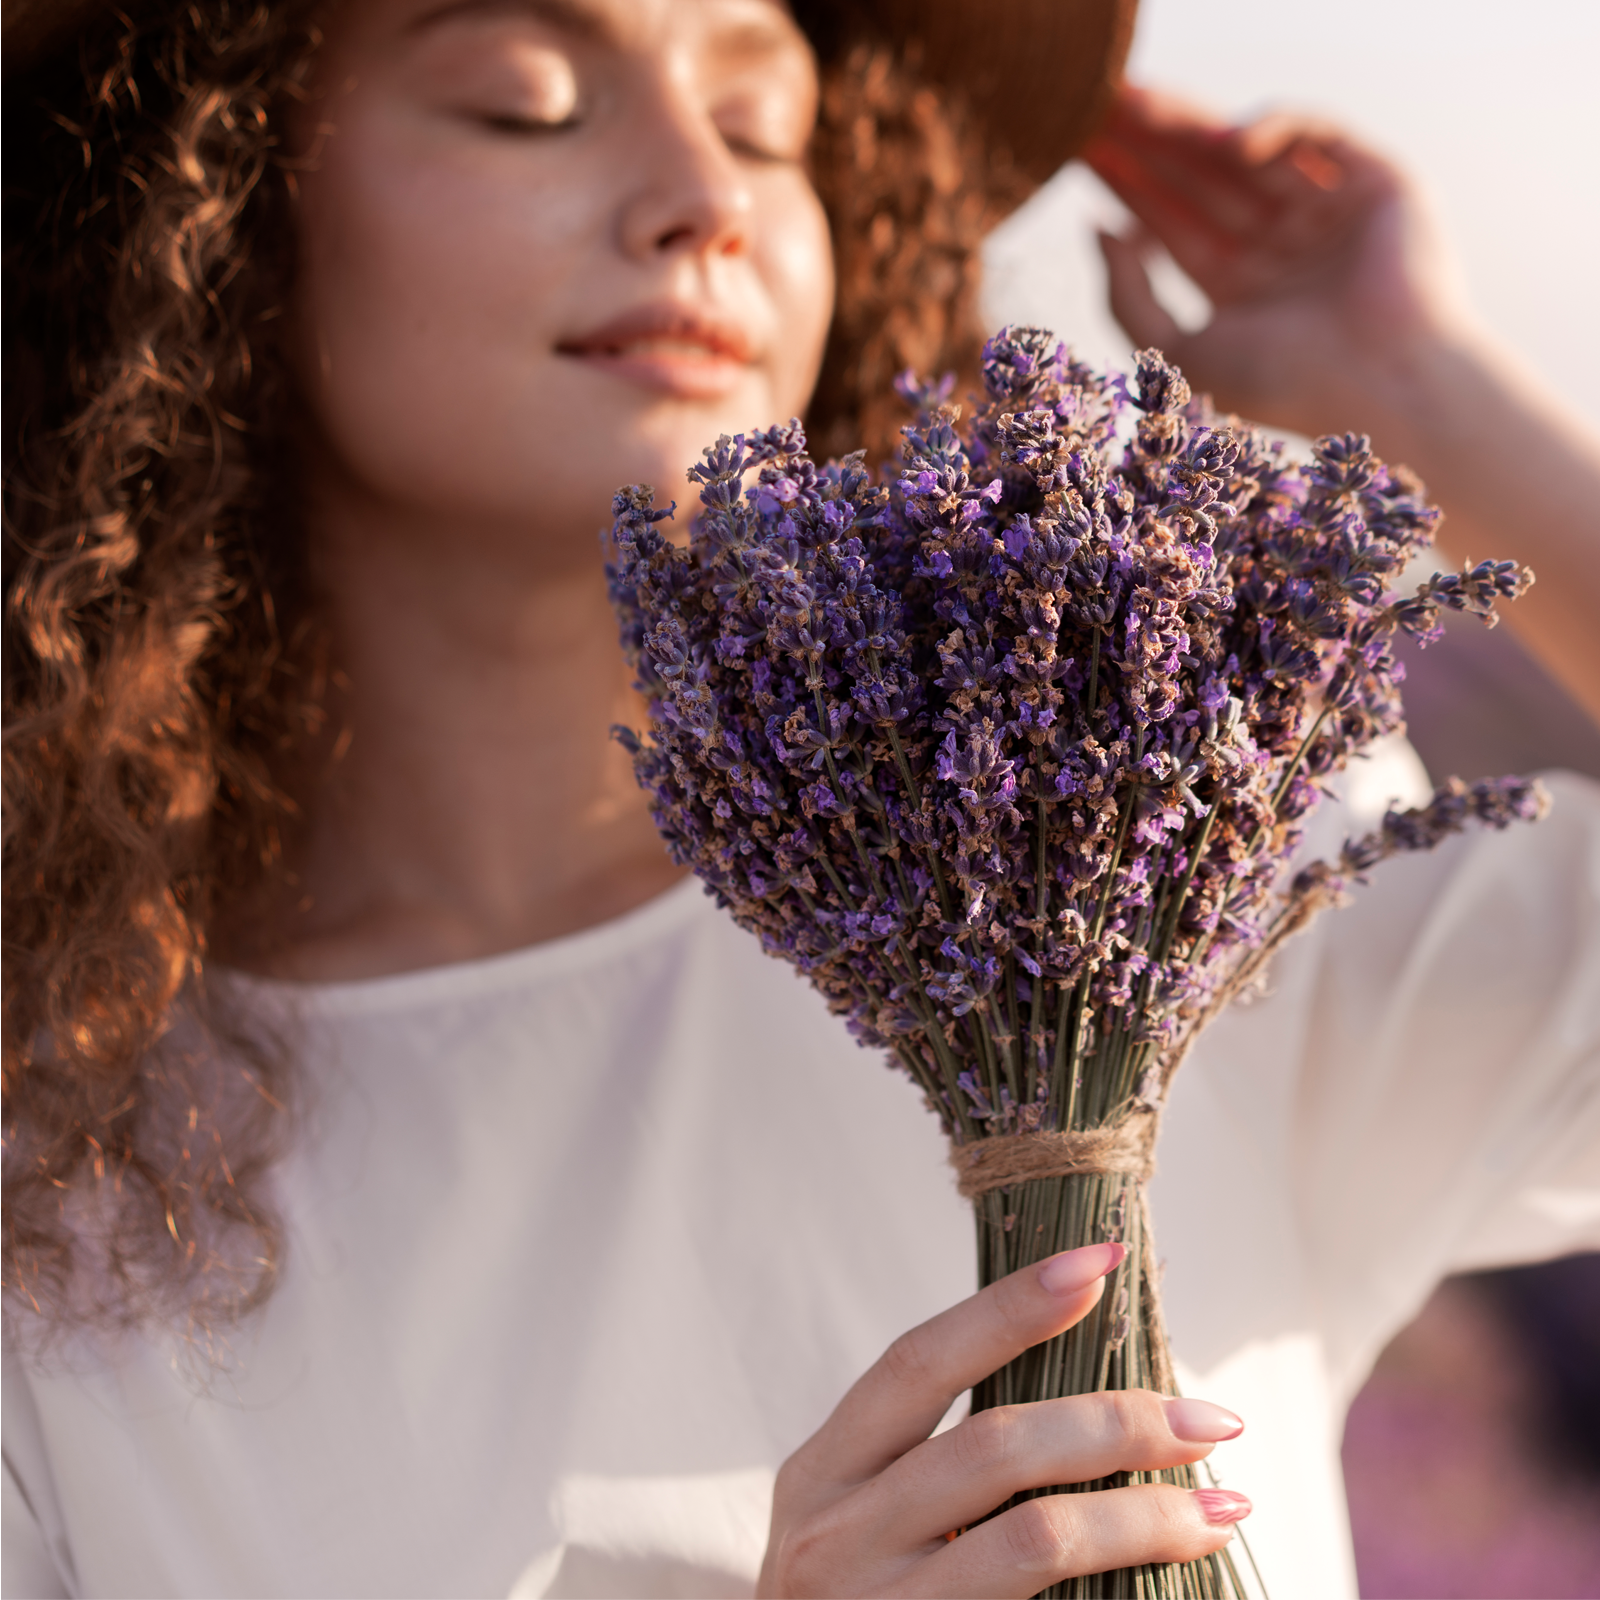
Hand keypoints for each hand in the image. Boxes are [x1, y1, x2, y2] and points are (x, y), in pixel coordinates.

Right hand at [757, 1243, 1249, 1597]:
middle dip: (1113, 1420)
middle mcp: (834, 1535)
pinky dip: (1118, 1586)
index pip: (919, 1359)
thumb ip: (939, 1466)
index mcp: (822, 1471)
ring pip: (1033, 1537)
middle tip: (1208, 1419)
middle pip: (991, 1444)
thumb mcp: (862, 1525)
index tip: (1097, 1264)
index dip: (1009, 1306)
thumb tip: (1090, 1400)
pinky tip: (1172, 1577)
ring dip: (1142, 1515)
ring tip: (1221, 1505)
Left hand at [1083, 84, 1468, 437]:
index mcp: (1241, 289)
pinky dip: (1270, 128)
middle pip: (1203, 181)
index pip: (1173, 224)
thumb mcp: (1178, 348)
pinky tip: (1217, 139)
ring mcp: (1327, 212)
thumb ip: (1128, 296)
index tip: (1080, 151)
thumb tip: (1095, 228)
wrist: (1380, 388)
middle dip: (1150, 145)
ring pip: (1249, 153)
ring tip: (1134, 104)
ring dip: (1190, 127)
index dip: (1128, 186)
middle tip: (1096, 104)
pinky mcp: (1376, 180)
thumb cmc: (1283, 385)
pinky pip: (1316, 134)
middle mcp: (1282, 247)